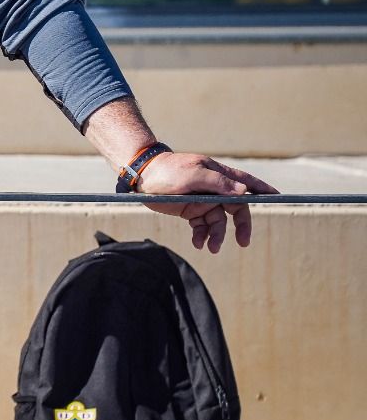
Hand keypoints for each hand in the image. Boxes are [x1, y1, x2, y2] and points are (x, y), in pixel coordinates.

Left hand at [136, 152, 278, 253]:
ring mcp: (202, 201)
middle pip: (236, 209)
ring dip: (217, 235)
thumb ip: (217, 183)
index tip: (278, 197)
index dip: (263, 190)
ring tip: (211, 247)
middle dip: (242, 225)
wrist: (141, 177)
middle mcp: (214, 189)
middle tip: (243, 241)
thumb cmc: (167, 171)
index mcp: (218, 175)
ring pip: (218, 222)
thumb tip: (244, 191)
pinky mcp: (190, 210)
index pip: (246, 182)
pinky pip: (202, 226)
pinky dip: (202, 236)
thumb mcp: (192, 175)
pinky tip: (199, 243)